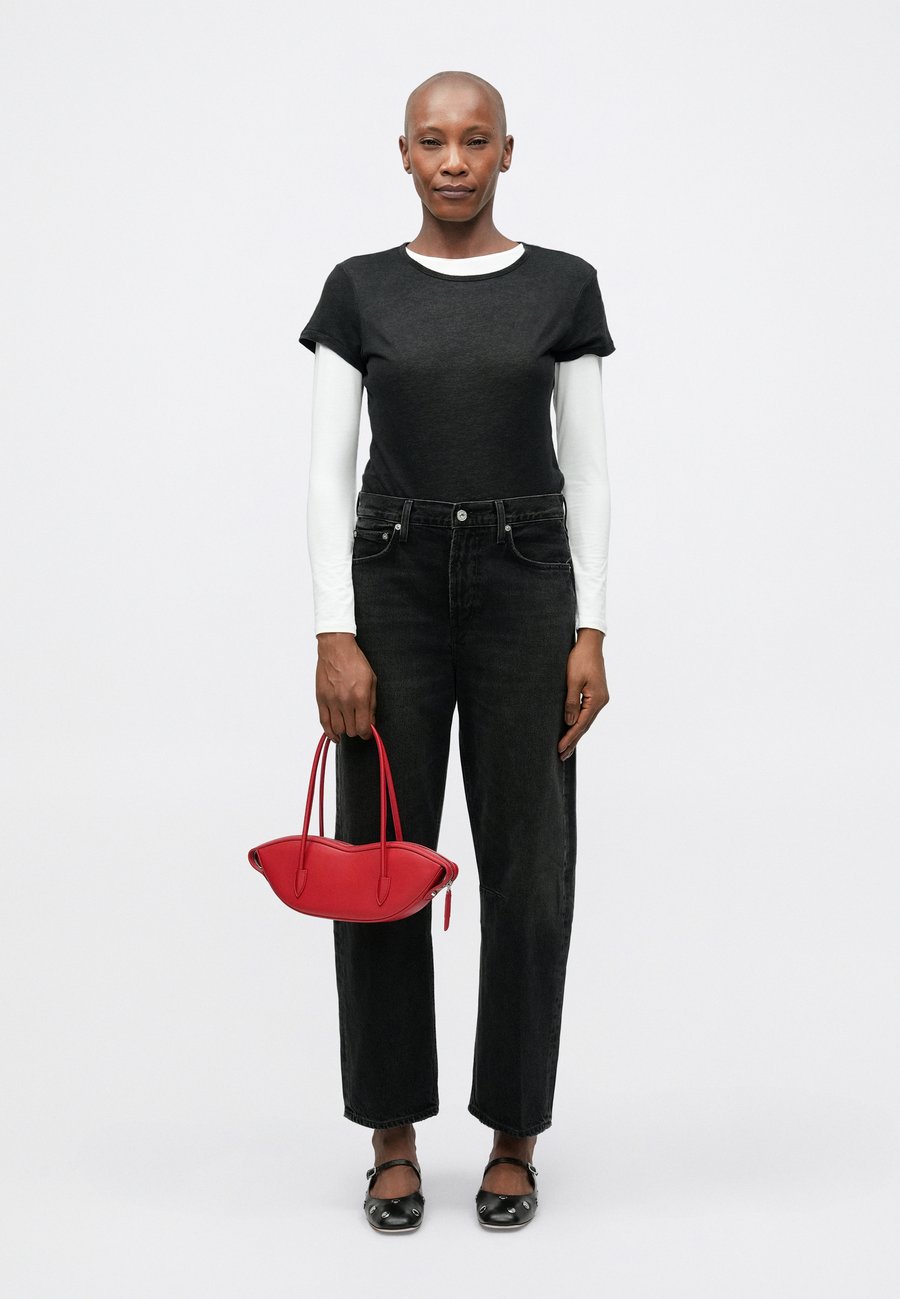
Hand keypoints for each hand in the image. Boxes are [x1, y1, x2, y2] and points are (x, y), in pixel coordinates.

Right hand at [315, 632, 376, 741]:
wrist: (336, 649)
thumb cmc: (355, 661)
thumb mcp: (371, 681)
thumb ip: (372, 704)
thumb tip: (371, 721)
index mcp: (360, 697)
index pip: (363, 727)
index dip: (367, 733)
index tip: (367, 732)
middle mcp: (345, 701)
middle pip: (351, 730)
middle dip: (357, 730)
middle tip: (358, 724)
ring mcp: (331, 701)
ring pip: (337, 728)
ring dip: (344, 730)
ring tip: (348, 725)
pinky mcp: (321, 699)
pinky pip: (324, 722)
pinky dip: (329, 732)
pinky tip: (335, 735)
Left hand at [558, 629, 608, 759]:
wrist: (590, 643)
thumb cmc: (580, 658)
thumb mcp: (572, 680)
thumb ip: (571, 702)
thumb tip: (569, 722)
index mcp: (596, 699)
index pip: (581, 724)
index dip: (570, 738)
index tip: (560, 749)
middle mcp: (601, 701)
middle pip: (585, 726)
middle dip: (573, 741)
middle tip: (561, 756)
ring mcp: (600, 698)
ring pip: (586, 721)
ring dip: (575, 734)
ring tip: (566, 748)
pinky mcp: (596, 694)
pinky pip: (587, 713)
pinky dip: (579, 723)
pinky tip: (572, 729)